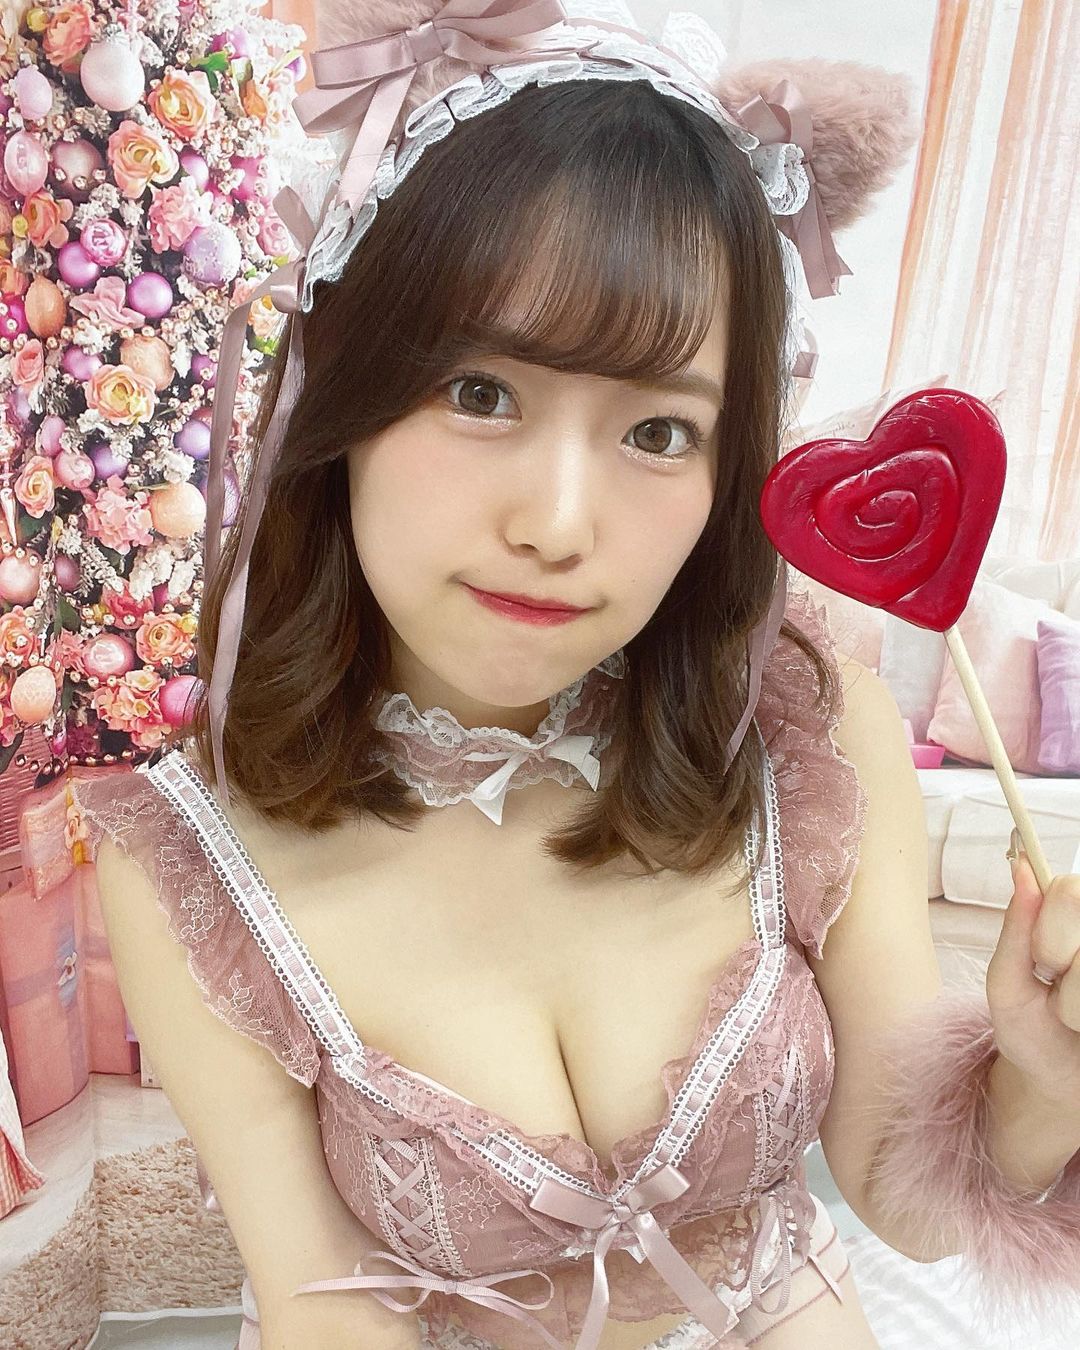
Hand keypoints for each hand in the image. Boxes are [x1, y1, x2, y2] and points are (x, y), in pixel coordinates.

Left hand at [986, 841, 1079, 1104]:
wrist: (1063, 1083)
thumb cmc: (1031, 1028)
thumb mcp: (1008, 983)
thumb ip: (1015, 928)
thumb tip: (1021, 867)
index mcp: (1074, 912)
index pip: (1067, 892)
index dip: (1049, 936)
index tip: (1045, 966)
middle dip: (1066, 967)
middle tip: (1061, 991)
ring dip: (1078, 1005)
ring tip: (1078, 1015)